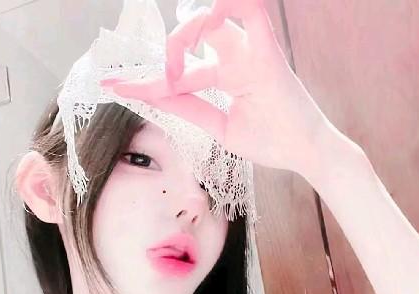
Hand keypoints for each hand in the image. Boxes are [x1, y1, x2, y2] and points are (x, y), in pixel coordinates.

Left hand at [100, 0, 349, 178]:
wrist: (305, 153)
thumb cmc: (271, 140)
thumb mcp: (219, 127)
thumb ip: (190, 107)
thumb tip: (156, 95)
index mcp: (226, 73)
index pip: (180, 70)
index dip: (146, 81)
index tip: (113, 88)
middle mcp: (237, 56)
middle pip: (194, 32)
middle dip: (166, 49)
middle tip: (142, 81)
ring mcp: (252, 51)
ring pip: (214, 17)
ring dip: (186, 34)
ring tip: (172, 74)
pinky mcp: (268, 53)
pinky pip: (250, 10)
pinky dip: (224, 5)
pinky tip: (200, 19)